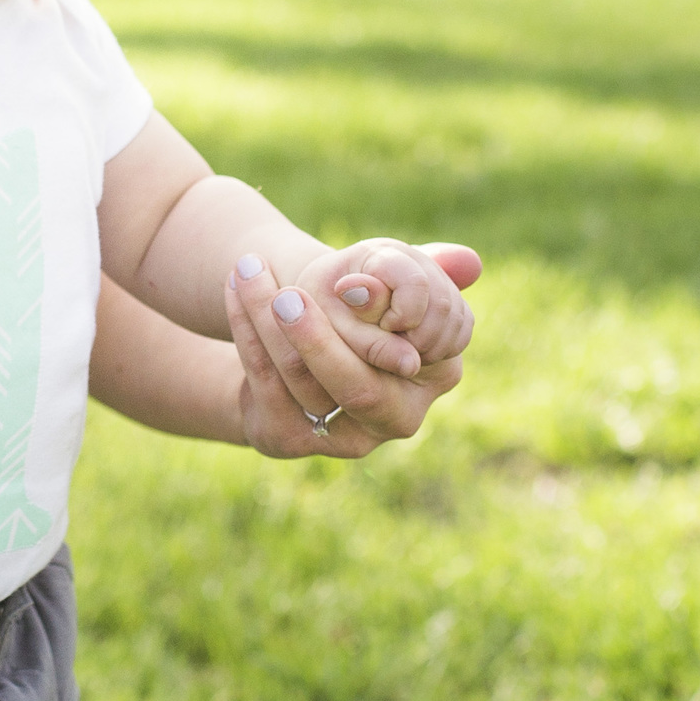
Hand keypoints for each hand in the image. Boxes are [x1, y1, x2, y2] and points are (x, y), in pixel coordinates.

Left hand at [224, 242, 479, 459]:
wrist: (301, 357)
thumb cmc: (361, 312)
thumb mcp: (391, 285)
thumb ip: (423, 271)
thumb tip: (465, 261)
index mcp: (436, 376)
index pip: (409, 355)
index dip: (382, 319)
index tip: (348, 282)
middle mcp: (398, 419)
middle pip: (356, 386)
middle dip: (317, 336)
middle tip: (286, 292)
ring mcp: (341, 439)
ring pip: (300, 378)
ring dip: (267, 318)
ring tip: (248, 271)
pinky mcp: (286, 438)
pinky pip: (263, 381)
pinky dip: (244, 329)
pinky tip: (233, 289)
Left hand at [296, 237, 478, 378]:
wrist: (324, 302)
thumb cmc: (317, 314)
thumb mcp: (331, 326)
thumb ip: (367, 343)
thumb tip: (411, 366)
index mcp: (379, 253)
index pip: (414, 283)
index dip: (402, 317)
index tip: (381, 331)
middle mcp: (414, 257)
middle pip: (443, 303)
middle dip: (419, 338)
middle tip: (390, 351)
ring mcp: (436, 277)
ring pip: (459, 318)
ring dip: (432, 347)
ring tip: (397, 355)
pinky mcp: (449, 302)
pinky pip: (463, 329)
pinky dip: (444, 348)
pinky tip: (414, 354)